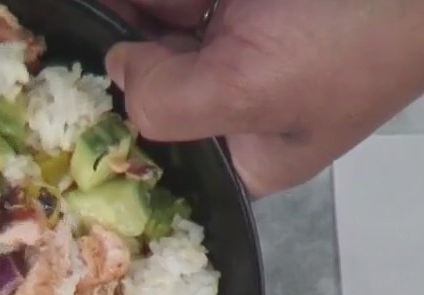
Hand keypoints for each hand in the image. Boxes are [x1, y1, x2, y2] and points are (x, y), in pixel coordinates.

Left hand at [98, 0, 423, 196]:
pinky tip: (135, 5)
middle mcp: (232, 100)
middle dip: (120, 54)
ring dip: (131, 17)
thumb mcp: (251, 92)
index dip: (111, 125)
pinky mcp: (241, 6)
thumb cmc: (352, 39)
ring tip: (112, 13)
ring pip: (157, 33)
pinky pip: (178, 7)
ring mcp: (238, 44)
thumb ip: (168, 99)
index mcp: (240, 152)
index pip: (153, 150)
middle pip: (147, 82)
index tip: (72, 98)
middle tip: (74, 28)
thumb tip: (117, 71)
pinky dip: (154, 5)